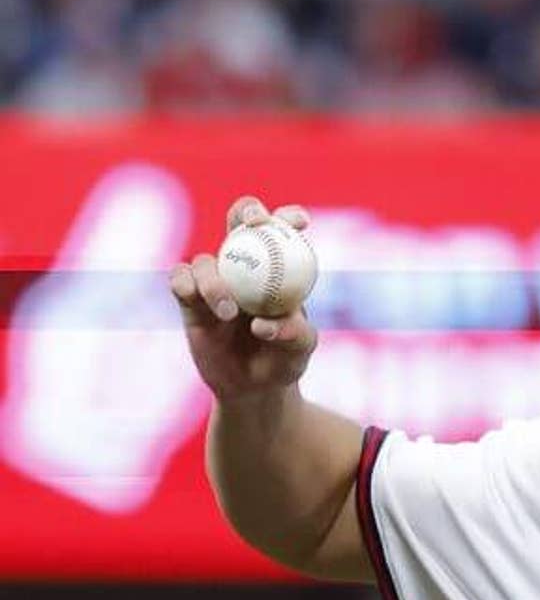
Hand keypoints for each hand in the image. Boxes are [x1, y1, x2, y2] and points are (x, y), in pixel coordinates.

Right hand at [171, 195, 317, 400]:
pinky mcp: (189, 300)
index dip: (288, 216)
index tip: (299, 222)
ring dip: (214, 281)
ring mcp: (215, 281)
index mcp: (278, 270)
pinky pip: (179, 279)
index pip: (282, 231)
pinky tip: (192, 296)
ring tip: (229, 312)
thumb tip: (262, 325)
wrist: (253, 388)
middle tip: (255, 223)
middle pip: (239, 223)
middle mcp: (245, 267)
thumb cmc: (284, 361)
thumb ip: (292, 334)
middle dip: (246, 211)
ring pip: (206, 260)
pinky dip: (184, 283)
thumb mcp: (299, 350)